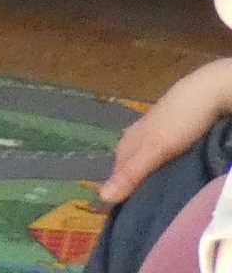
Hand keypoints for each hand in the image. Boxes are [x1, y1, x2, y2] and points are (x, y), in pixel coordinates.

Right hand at [106, 64, 231, 200]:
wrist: (205, 92)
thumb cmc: (177, 121)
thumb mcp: (155, 150)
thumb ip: (131, 173)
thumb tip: (101, 198)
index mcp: (128, 139)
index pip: (117, 171)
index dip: (119, 190)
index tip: (124, 212)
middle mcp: (136, 135)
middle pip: (127, 164)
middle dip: (129, 182)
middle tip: (138, 206)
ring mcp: (154, 131)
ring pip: (143, 158)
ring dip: (144, 173)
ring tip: (151, 190)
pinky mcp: (170, 129)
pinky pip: (159, 153)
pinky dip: (159, 165)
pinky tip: (166, 170)